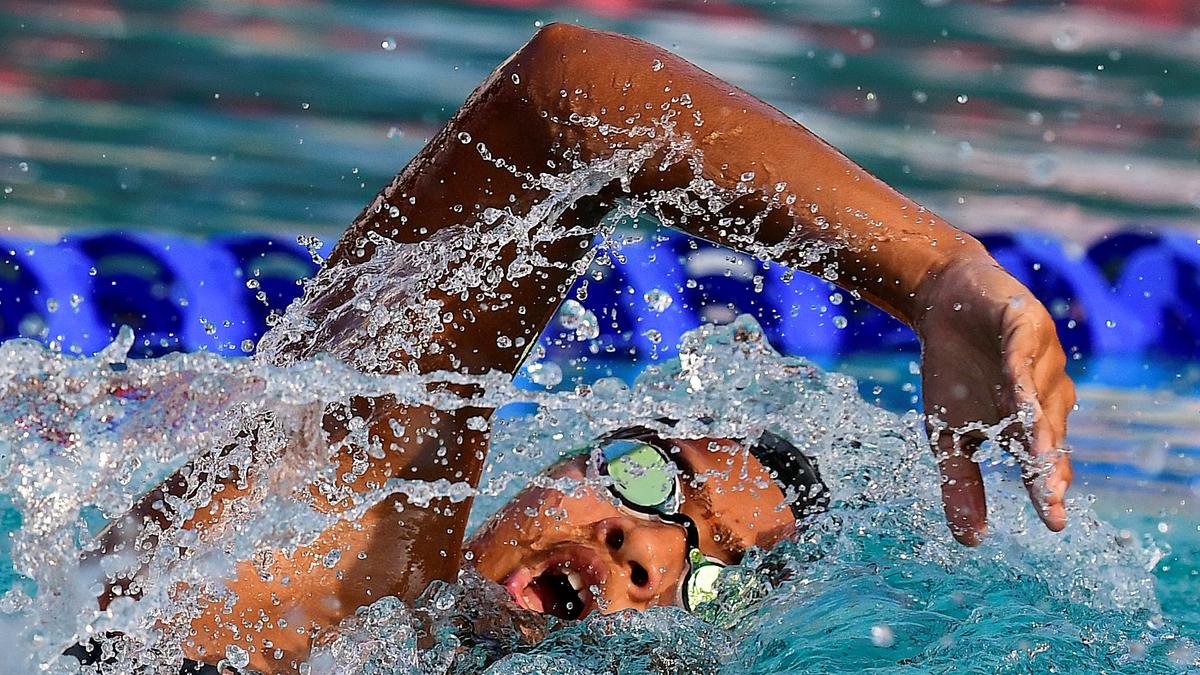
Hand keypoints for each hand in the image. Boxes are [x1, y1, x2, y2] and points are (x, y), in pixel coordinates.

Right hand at [915, 257, 1074, 544]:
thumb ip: (961, 482)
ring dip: (1040, 424)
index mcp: (1028, 427)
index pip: (1042, 464)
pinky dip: (1022, 372)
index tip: (1053, 523)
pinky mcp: (1027, 324)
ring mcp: (1041, 360)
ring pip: (1041, 396)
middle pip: (1049, 434)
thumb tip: (970, 542)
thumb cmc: (953, 370)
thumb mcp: (948, 434)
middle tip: (1051, 494)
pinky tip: (1018, 392)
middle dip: (1048, 463)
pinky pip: (1024, 353)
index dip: (1047, 491)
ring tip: (1038, 451)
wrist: (945, 303)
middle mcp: (1045, 396)